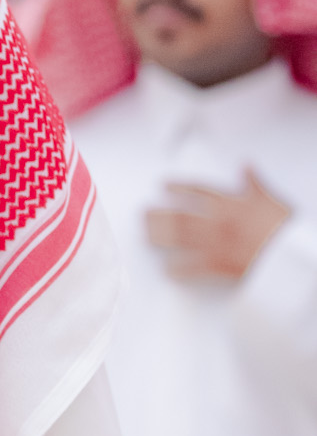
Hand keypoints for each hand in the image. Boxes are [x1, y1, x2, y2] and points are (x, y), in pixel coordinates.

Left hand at [144, 169, 290, 281]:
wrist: (292, 256)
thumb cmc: (285, 227)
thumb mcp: (270, 198)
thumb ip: (254, 182)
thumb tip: (246, 164)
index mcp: (232, 202)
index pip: (199, 190)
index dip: (178, 186)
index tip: (162, 184)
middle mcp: (219, 221)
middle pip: (181, 215)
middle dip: (159, 214)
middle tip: (143, 214)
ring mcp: (217, 244)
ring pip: (180, 239)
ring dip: (161, 237)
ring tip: (146, 236)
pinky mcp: (221, 266)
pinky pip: (192, 268)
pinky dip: (178, 270)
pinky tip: (166, 271)